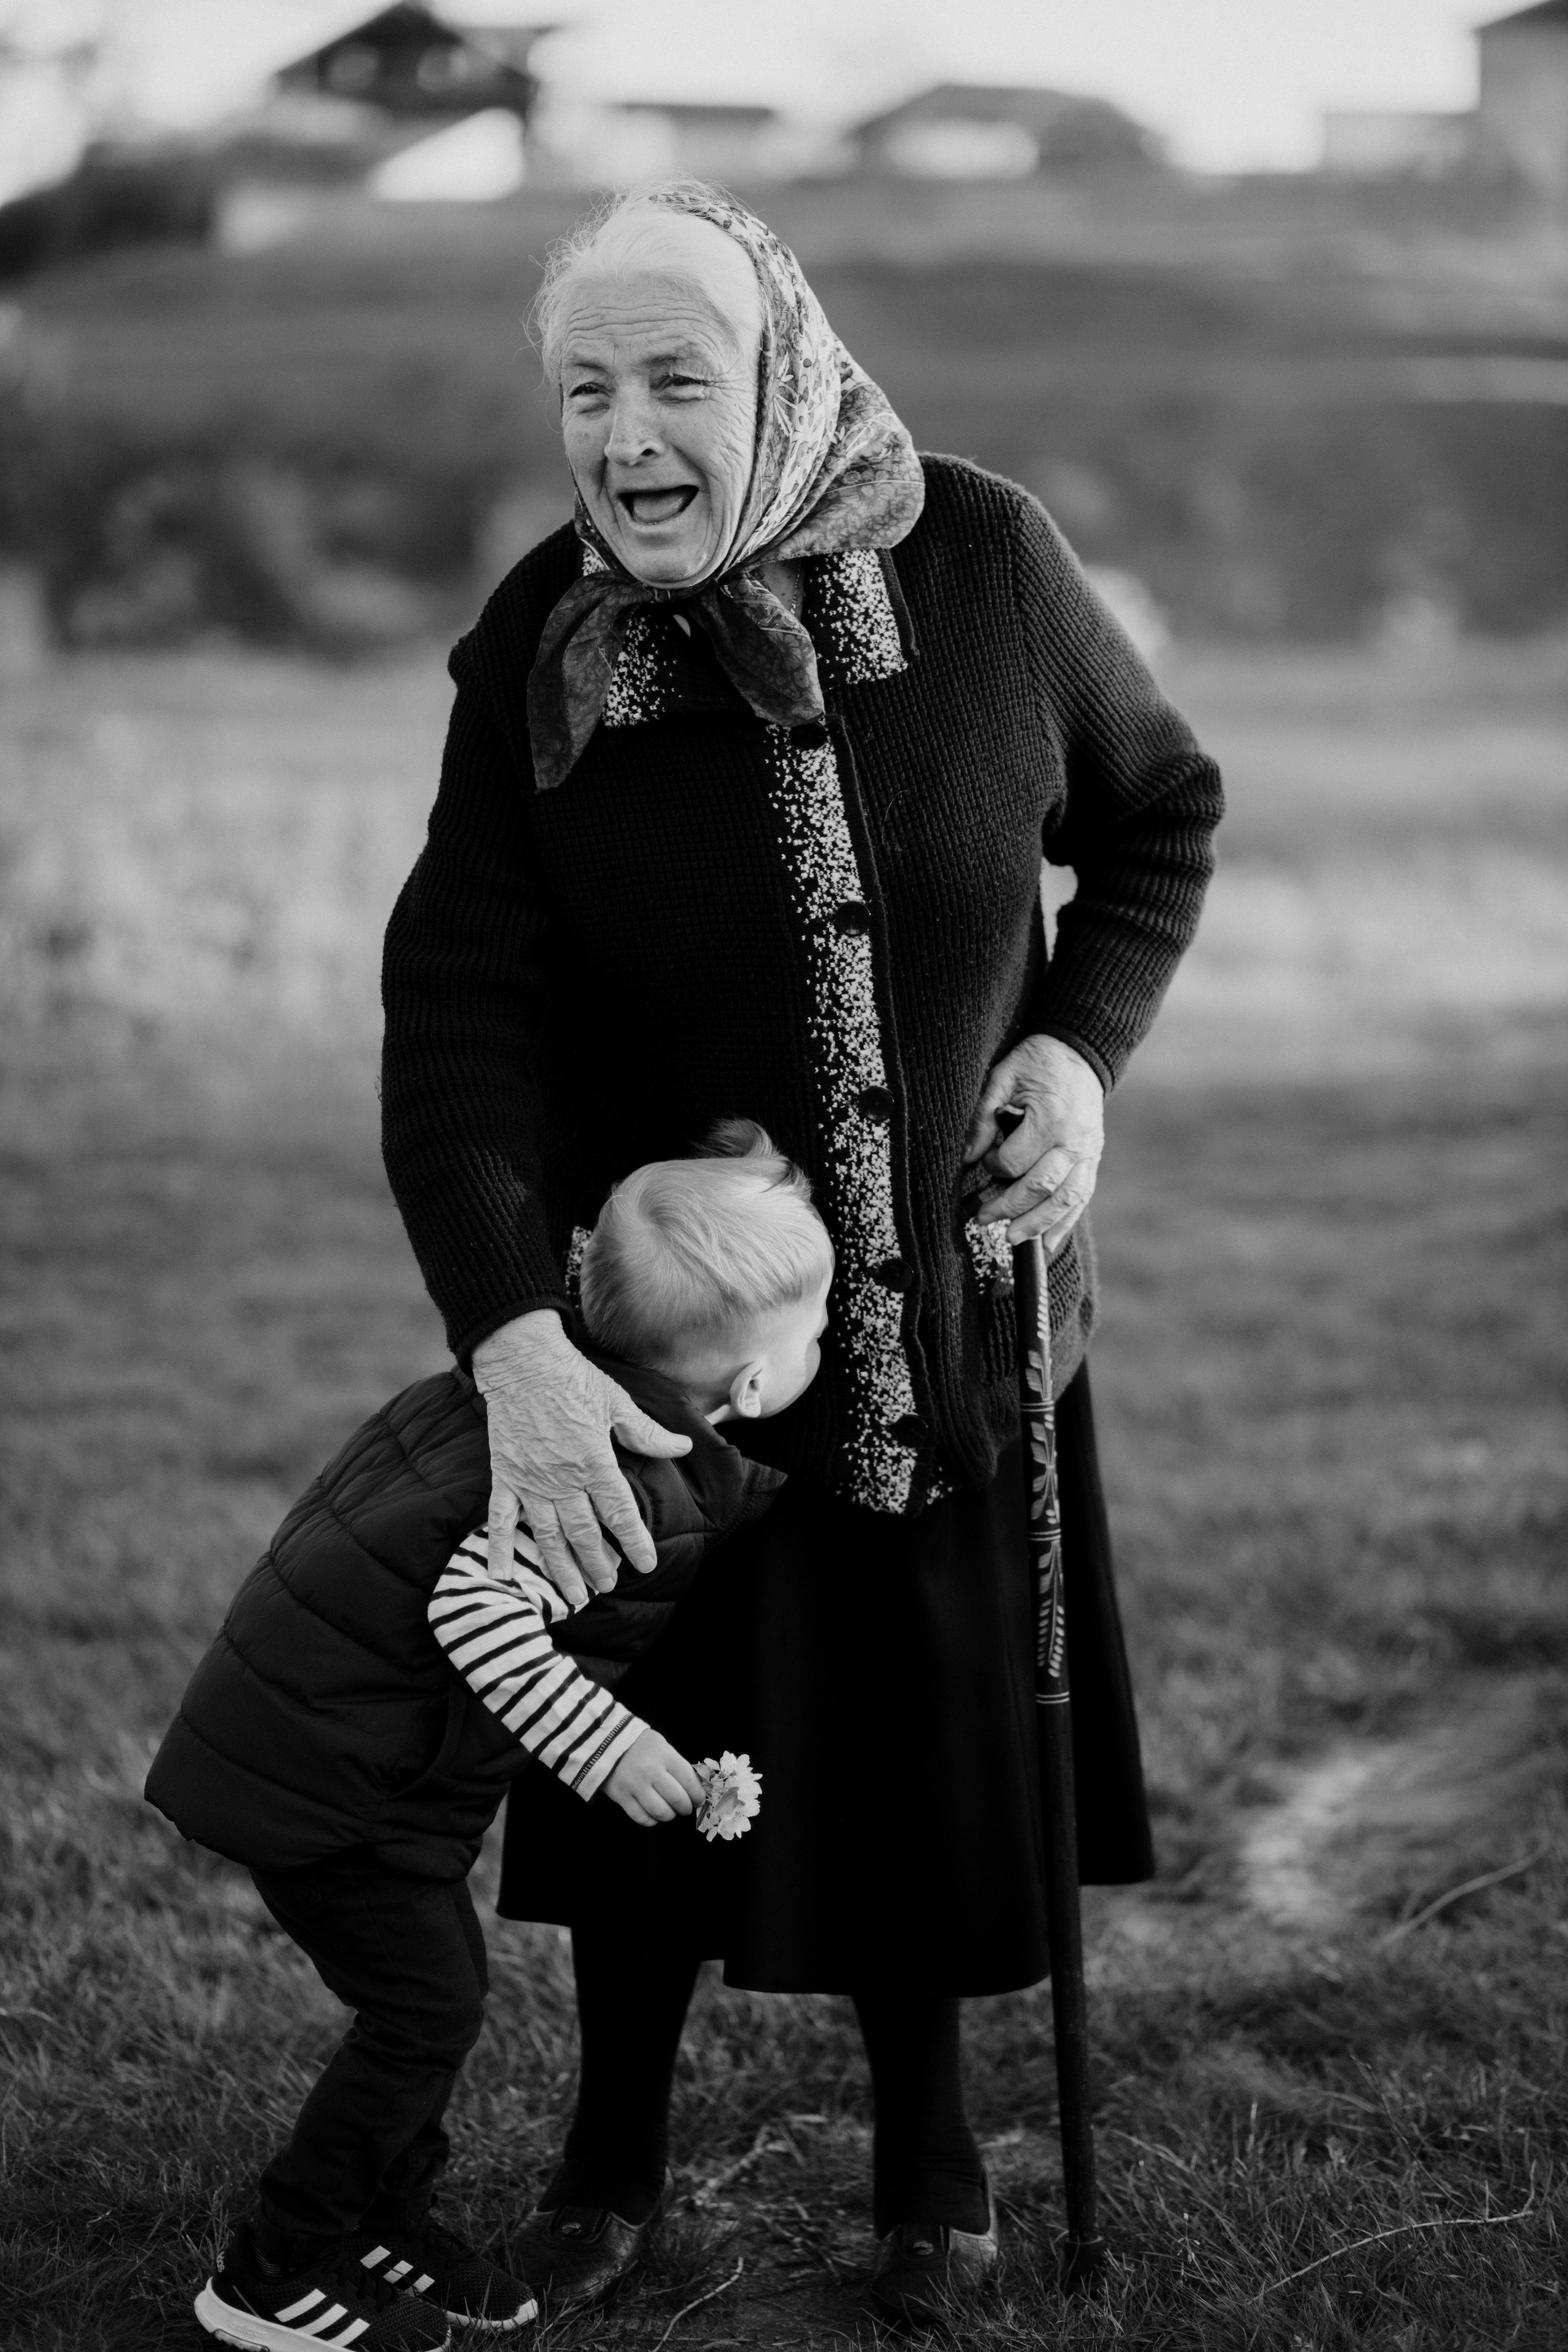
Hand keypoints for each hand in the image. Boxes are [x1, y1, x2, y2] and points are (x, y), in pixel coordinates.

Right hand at [472, 1310, 691, 1605]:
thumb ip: (646, 1433)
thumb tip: (682, 1447)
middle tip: (608, 1585)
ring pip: (547, 1535)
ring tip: (574, 1594)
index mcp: (594, 1461)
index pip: (618, 1512)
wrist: (523, 1361)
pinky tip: (501, 1574)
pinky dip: (499, 1548)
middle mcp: (562, 1479)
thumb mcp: (617, 1402)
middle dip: (598, 1563)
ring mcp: (530, 1481)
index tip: (645, 1564)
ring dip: (561, 1567)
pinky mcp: (505, 1476)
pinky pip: (500, 1519)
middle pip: (583, 1532)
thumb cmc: (572, 1378)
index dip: (634, 1541)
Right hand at [603, 1727, 703, 1826]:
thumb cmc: (640, 1745)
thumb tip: (694, 1789)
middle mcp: (651, 1771)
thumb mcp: (662, 1747)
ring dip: (670, 1815)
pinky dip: (652, 1820)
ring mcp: (634, 1785)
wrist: (605, 1742)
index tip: (698, 1799)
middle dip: (686, 1808)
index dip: (698, 1794)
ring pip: (661, 1812)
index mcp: (664, 1755)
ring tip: (669, 1811)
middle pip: (677, 1799)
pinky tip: (653, 1814)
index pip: (689, 1780)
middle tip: (685, 1807)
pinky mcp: (621, 1797)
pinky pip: (642, 1818)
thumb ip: (677, 1766)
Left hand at [963, 1034, 1103, 1252]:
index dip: (992, 1167)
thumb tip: (967, 1156)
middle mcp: (1074, 1140)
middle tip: (982, 1218)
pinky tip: (1046, 1244)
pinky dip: (1064, 1223)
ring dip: (1037, 1224)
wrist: (1080, 1053)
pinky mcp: (1094, 1159)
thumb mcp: (1003, 1076)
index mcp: (1051, 1118)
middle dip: (1009, 1207)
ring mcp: (1088, 1153)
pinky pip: (1081, 1198)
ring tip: (1011, 1239)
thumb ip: (983, 1116)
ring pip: (1065, 1200)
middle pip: (1041, 1187)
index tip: (980, 1163)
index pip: (1015, 1161)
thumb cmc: (1037, 1063)